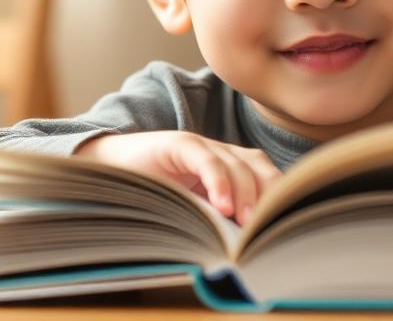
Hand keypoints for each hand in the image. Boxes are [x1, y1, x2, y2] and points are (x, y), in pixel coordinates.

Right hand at [74, 131, 281, 225]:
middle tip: (268, 229)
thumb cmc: (154, 198)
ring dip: (246, 193)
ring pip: (236, 164)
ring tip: (247, 222)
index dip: (278, 197)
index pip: (266, 176)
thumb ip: (218, 221)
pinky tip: (221, 206)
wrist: (108, 173)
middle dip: (268, 197)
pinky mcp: (177, 143)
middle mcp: (221, 153)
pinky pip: (205, 159)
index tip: (284, 226)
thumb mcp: (194, 212)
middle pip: (258, 169)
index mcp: (230, 167)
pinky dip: (217, 181)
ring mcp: (200, 145)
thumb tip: (247, 249)